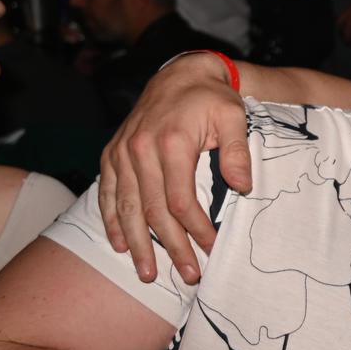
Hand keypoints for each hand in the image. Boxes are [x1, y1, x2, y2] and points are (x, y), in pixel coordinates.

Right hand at [97, 52, 251, 283]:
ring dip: (136, 244)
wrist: (180, 74)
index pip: (180, 200)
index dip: (196, 230)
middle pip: (152, 211)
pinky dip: (111, 220)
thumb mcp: (233, 117)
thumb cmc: (211, 99)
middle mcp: (139, 149)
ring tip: (148, 273)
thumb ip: (237, 151)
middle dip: (170, 247)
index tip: (211, 249)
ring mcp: (121, 152)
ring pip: (126, 207)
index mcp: (170, 142)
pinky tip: (119, 245)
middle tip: (188, 275)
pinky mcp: (111, 154)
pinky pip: (107, 193)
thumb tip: (243, 185)